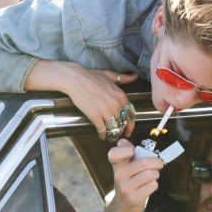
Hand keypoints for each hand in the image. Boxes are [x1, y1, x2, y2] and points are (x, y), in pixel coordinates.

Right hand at [24, 59, 138, 138]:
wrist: (76, 79)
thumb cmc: (91, 76)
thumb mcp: (110, 75)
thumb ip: (123, 78)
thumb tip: (135, 76)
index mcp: (120, 96)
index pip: (131, 114)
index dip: (131, 124)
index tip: (129, 129)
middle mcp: (115, 104)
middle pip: (123, 122)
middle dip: (121, 129)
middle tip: (119, 133)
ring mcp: (105, 111)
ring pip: (114, 127)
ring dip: (113, 133)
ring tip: (111, 136)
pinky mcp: (95, 116)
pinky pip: (102, 129)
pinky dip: (103, 135)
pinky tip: (102, 136)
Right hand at [108, 139, 163, 211]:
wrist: (122, 207)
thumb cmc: (128, 183)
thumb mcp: (124, 168)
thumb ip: (126, 153)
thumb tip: (124, 141)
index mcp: (117, 166)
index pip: (114, 154)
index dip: (124, 150)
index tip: (131, 151)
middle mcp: (119, 176)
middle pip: (144, 162)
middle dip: (156, 162)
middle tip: (158, 164)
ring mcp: (126, 187)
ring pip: (150, 174)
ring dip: (155, 175)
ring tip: (152, 176)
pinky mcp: (134, 198)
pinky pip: (152, 185)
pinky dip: (154, 185)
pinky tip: (148, 187)